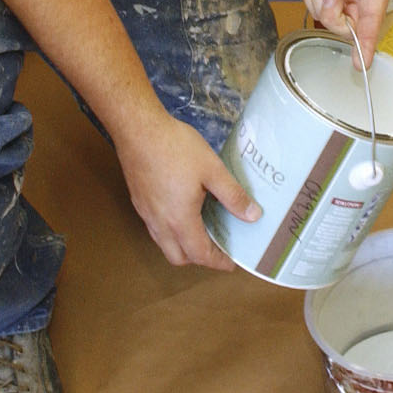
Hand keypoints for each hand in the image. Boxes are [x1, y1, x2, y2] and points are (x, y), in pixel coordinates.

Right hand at [113, 109, 259, 268]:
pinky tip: (183, 212)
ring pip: (164, 244)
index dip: (218, 262)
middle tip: (218, 247)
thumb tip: (253, 216)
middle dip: (199, 258)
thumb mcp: (212, 170)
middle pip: (178, 257)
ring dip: (183, 246)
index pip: (200, 254)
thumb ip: (233, 195)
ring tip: (203, 231)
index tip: (232, 263)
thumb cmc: (176, 148)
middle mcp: (160, 223)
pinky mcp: (139, 201)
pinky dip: (171, 231)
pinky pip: (156, 229)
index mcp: (180, 220)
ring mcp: (146, 213)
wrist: (139, 130)